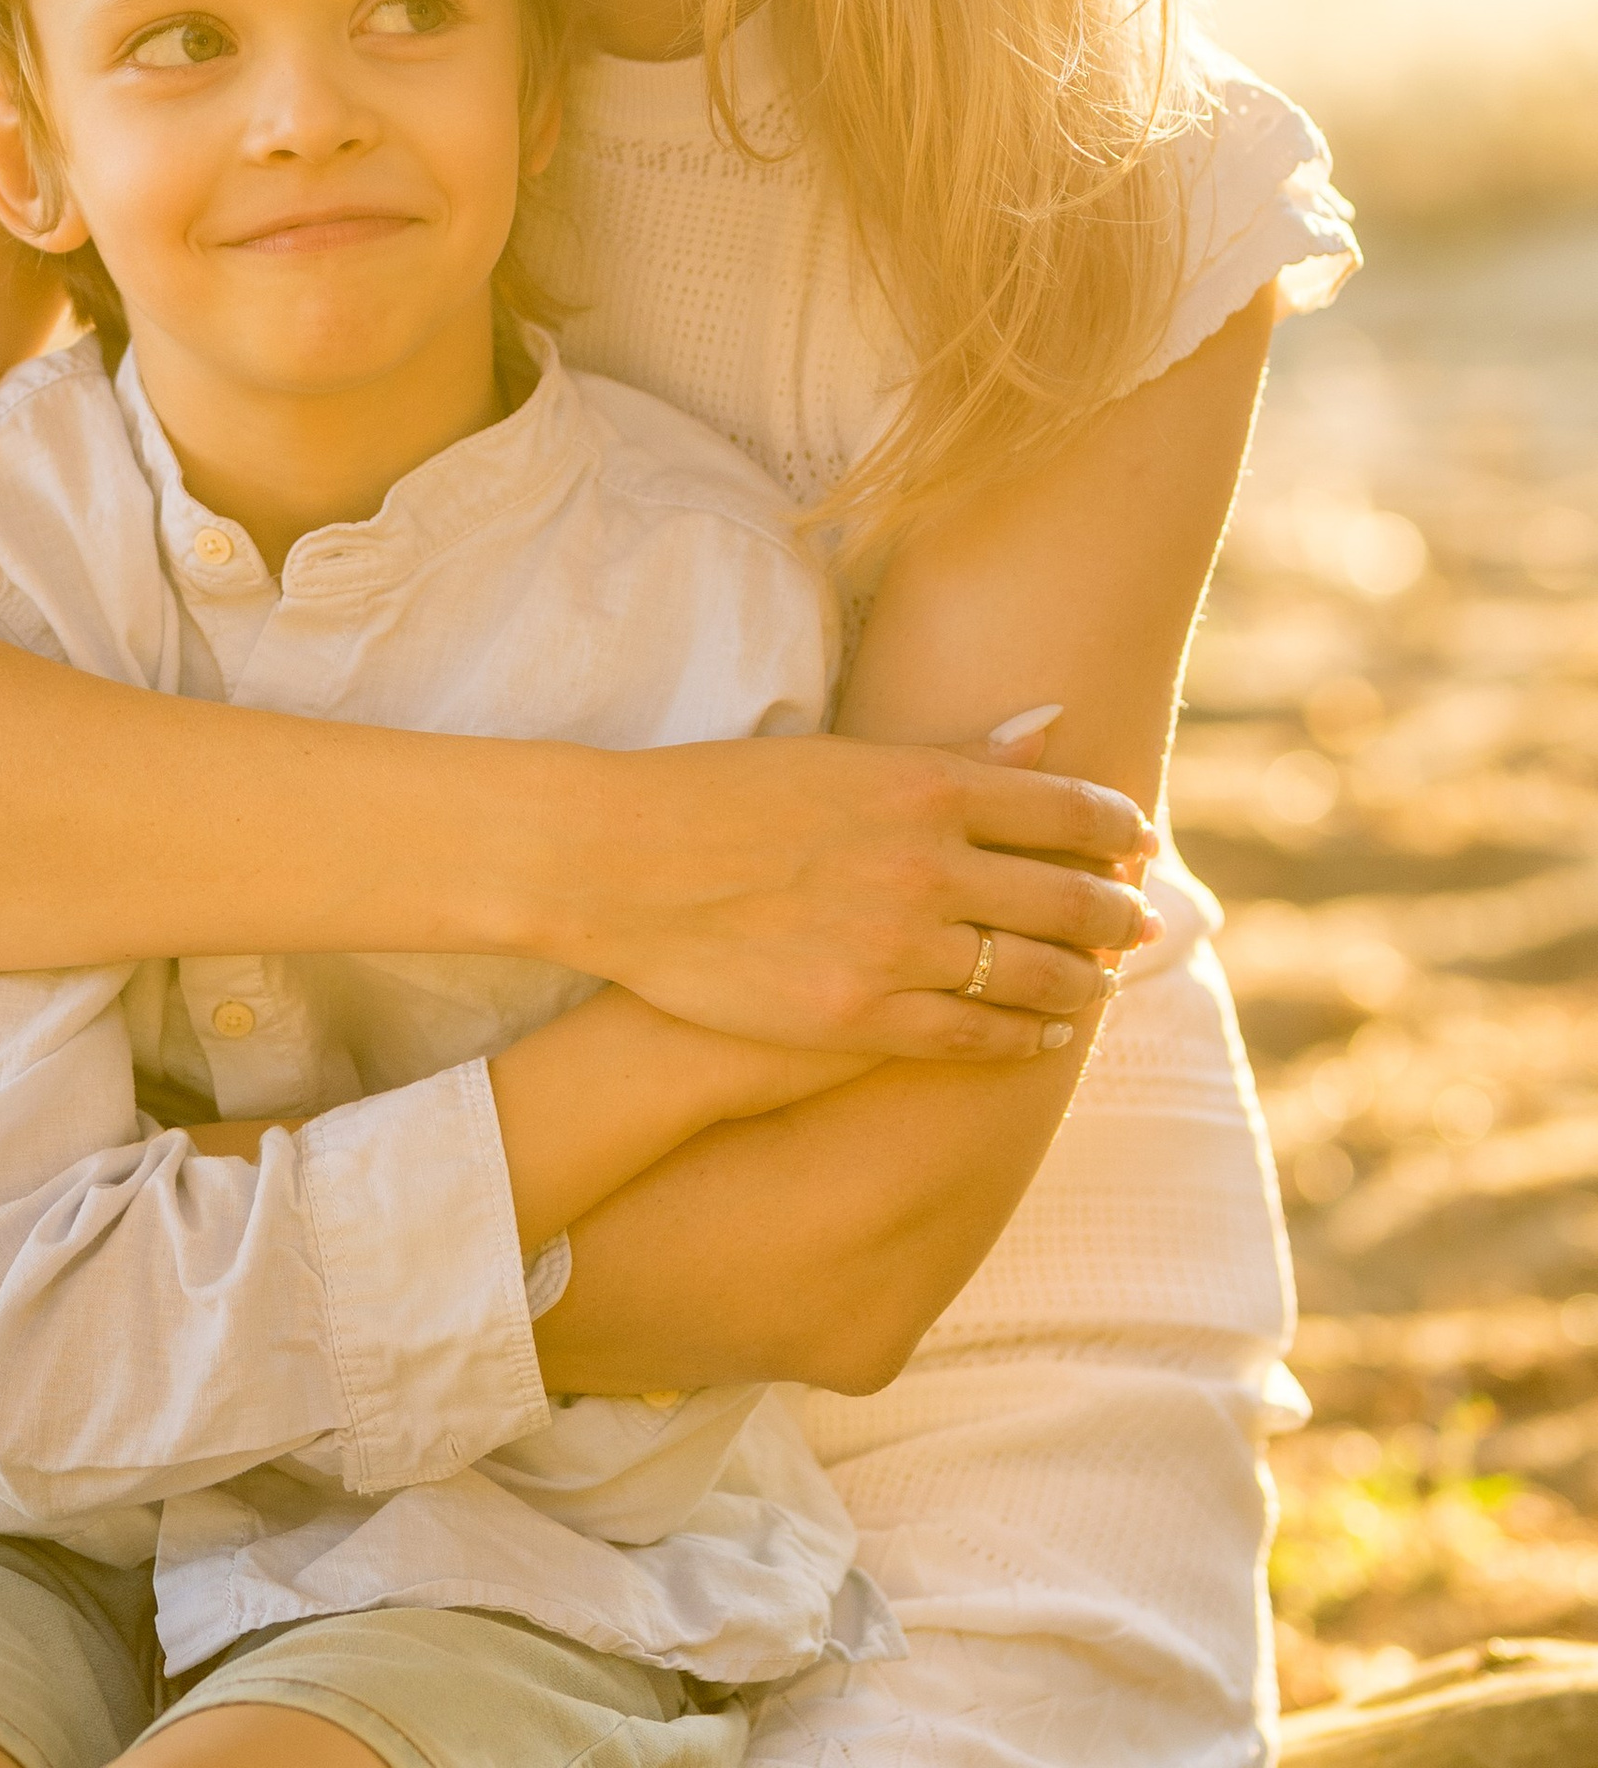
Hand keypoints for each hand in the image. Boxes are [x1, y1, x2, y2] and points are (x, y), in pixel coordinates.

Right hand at [545, 724, 1157, 1059]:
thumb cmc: (724, 793)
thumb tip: (1052, 729)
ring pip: (1033, 976)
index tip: (1138, 842)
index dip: (1116, 830)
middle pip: (1067, 898)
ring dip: (1083, 981)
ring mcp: (898, 946)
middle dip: (1118, 913)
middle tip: (1145, 921)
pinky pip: (975, 1037)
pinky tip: (1042, 1035)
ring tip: (1103, 982)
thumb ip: (954, 753)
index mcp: (923, 784)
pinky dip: (1024, 1038)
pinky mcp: (861, 1017)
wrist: (622, 864)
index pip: (1065, 809)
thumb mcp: (843, 756)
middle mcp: (926, 865)